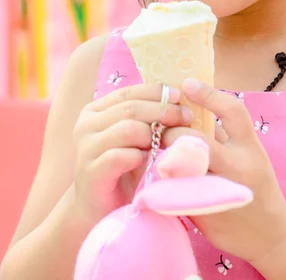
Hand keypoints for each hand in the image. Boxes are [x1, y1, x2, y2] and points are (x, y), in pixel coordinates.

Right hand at [72, 83, 192, 224]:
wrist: (100, 207)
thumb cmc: (123, 168)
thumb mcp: (135, 136)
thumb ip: (146, 116)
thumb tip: (176, 96)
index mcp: (95, 111)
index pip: (129, 92)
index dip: (156, 92)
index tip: (179, 96)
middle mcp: (86, 125)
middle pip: (131, 108)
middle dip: (163, 110)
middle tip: (186, 117)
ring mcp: (86, 149)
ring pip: (127, 129)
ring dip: (153, 134)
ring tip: (168, 142)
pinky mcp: (91, 172)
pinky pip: (121, 156)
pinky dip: (140, 156)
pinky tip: (150, 162)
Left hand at [162, 78, 285, 269]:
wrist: (270, 234)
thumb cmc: (255, 184)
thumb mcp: (248, 153)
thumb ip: (223, 133)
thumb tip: (191, 105)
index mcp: (250, 147)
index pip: (232, 111)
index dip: (209, 95)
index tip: (187, 84)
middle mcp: (237, 167)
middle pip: (196, 139)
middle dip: (174, 131)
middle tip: (164, 130)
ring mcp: (220, 191)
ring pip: (180, 166)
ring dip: (164, 155)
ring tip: (158, 151)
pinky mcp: (203, 213)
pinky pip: (175, 189)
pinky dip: (164, 178)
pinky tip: (158, 174)